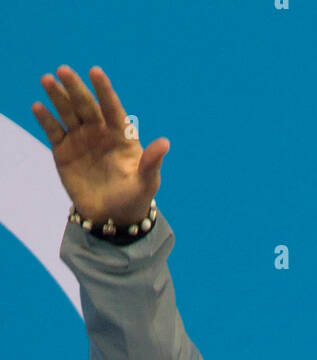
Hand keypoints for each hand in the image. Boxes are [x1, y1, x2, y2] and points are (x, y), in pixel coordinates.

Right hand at [32, 65, 168, 224]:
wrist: (112, 218)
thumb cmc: (134, 198)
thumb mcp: (146, 183)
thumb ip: (151, 162)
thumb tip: (165, 143)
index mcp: (120, 134)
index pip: (111, 108)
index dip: (104, 90)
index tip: (95, 72)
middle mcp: (99, 132)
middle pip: (86, 105)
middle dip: (75, 88)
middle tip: (63, 70)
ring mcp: (80, 140)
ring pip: (68, 113)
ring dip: (57, 96)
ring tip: (47, 80)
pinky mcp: (63, 151)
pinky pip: (53, 131)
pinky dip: (46, 119)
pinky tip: (38, 107)